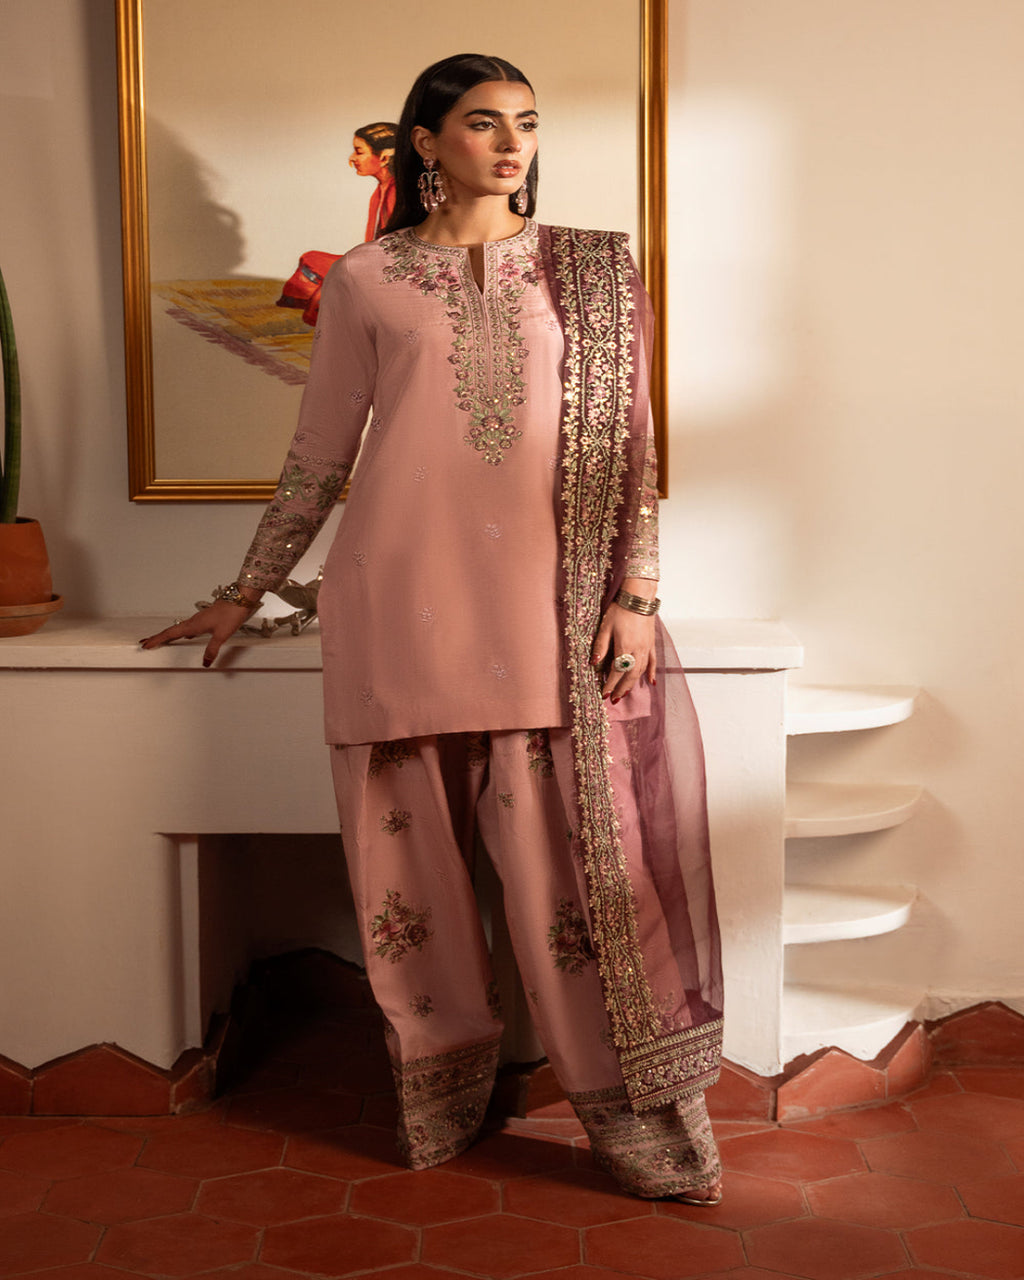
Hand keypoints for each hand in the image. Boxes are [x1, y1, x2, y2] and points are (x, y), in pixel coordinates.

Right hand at [138, 600, 256, 667]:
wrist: (241, 598)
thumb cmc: (231, 613)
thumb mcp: (222, 635)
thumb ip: (212, 649)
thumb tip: (205, 663)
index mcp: (193, 625)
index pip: (170, 634)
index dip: (157, 639)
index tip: (145, 644)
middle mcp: (194, 621)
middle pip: (171, 631)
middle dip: (158, 637)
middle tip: (146, 642)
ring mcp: (199, 619)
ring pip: (179, 628)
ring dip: (169, 635)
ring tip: (161, 640)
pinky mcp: (206, 619)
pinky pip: (189, 627)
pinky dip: (183, 632)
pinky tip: (187, 636)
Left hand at [591, 602, 656, 701]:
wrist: (638, 598)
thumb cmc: (620, 610)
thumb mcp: (605, 626)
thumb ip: (601, 645)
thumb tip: (594, 663)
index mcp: (625, 647)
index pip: (616, 672)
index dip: (610, 685)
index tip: (604, 694)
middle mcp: (638, 651)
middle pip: (629, 675)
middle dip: (621, 689)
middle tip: (614, 699)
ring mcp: (646, 648)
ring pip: (641, 671)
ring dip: (633, 684)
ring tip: (625, 693)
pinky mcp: (651, 643)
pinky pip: (653, 661)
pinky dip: (651, 672)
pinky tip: (650, 682)